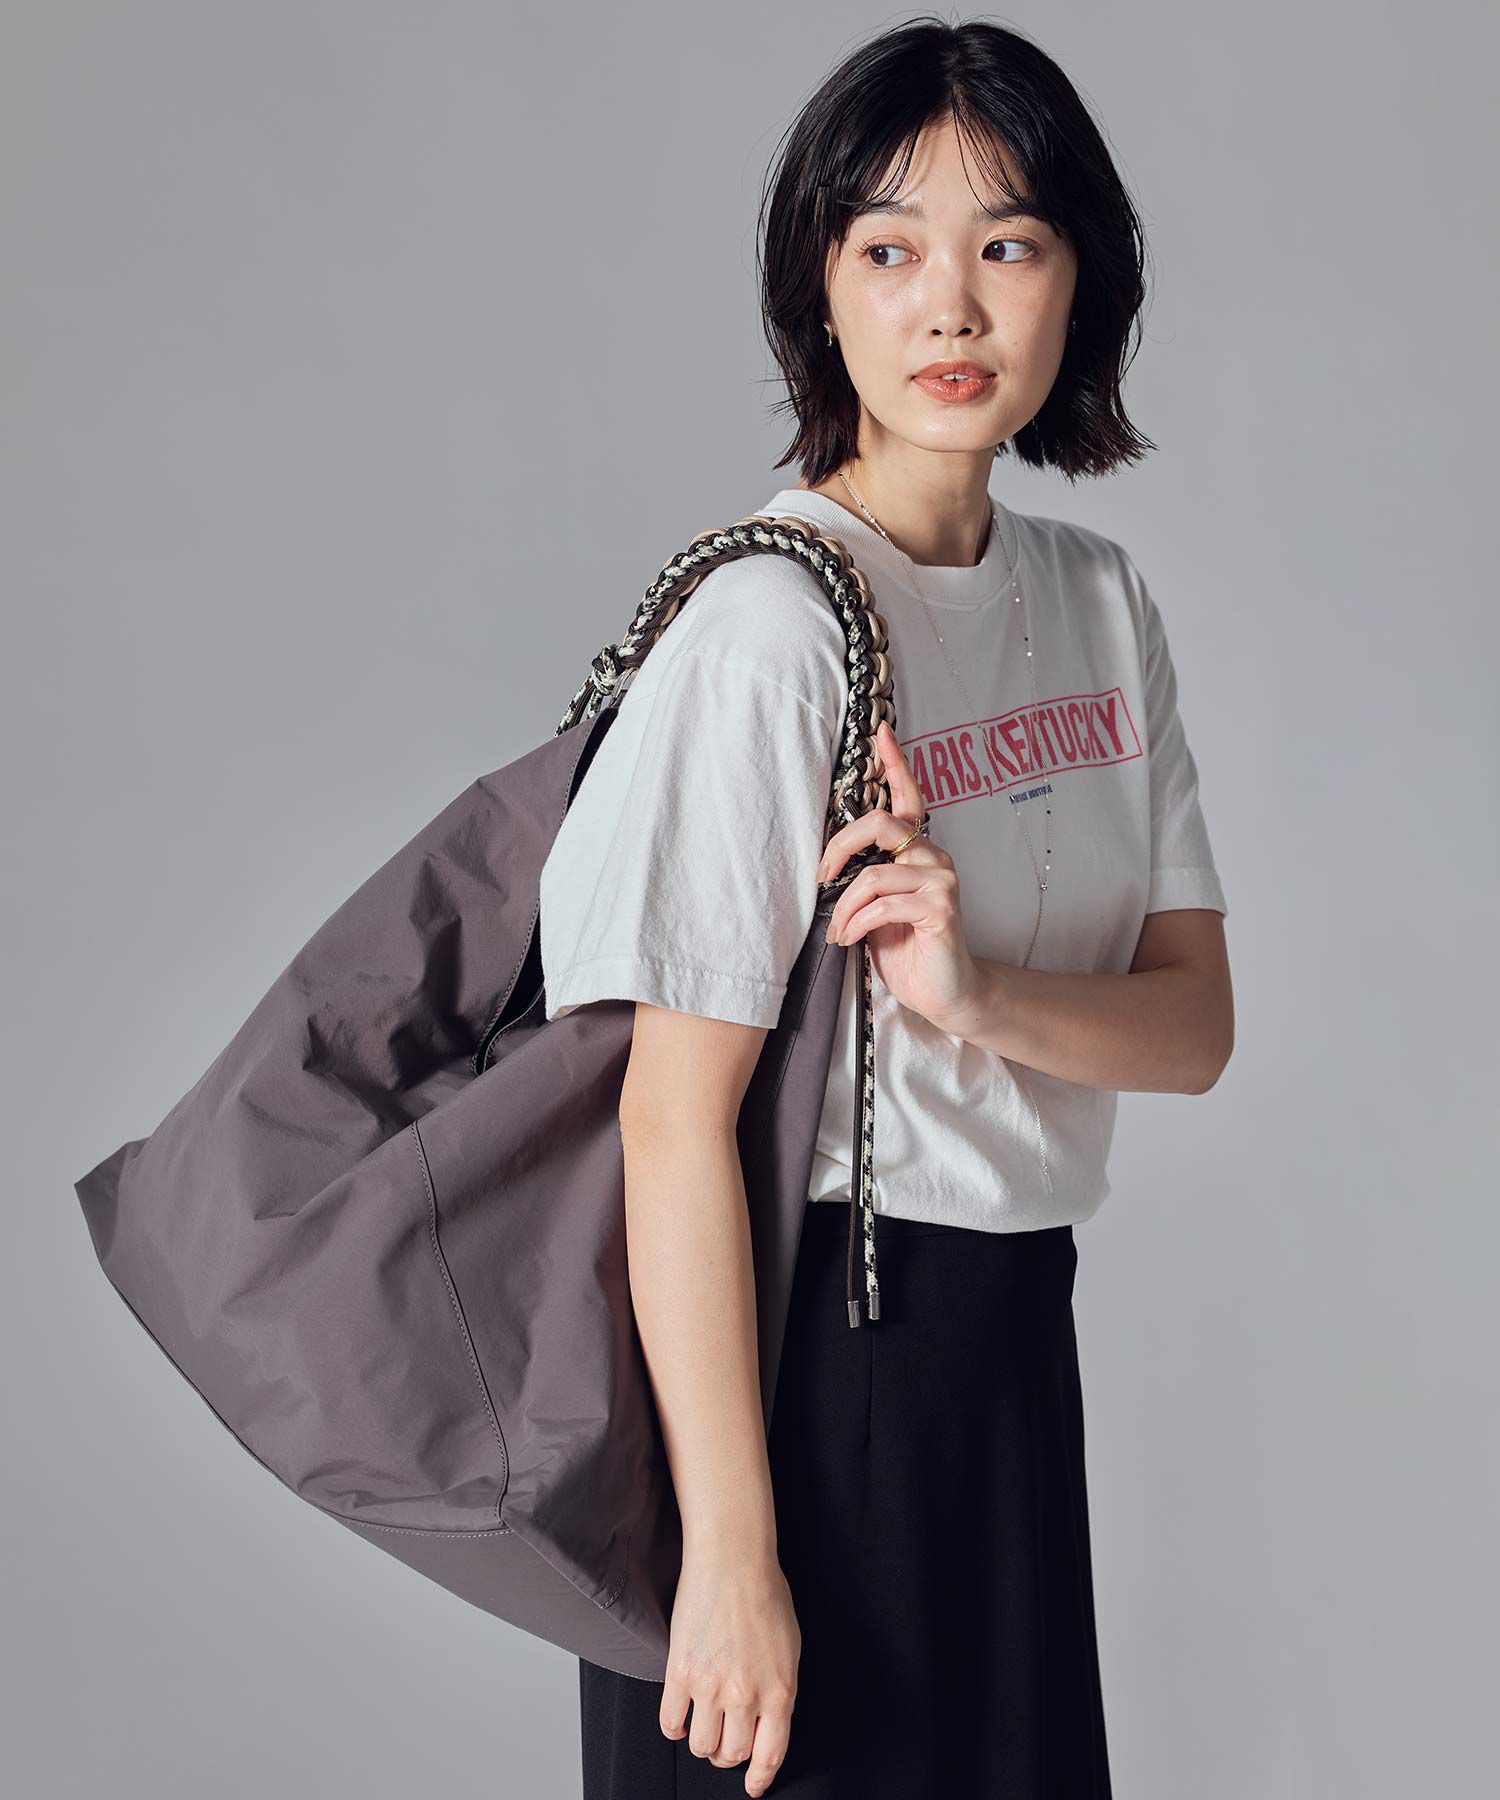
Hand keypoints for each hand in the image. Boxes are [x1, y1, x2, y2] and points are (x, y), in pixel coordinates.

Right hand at [659, 1546, 800, 1795]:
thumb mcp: (790, 1647)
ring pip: (701, 1745)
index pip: (770, 1755)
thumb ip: (780, 1687)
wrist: (733, 1560)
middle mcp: (746, 1696)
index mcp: (780, 1691)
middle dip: (727, 1754)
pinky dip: (673, 1727)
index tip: (753, 1785)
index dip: (758, 1777)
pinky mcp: (680, 1672)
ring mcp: (711, 1686)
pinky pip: (670, 1721)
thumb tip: (770, 1717)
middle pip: (731, 1754)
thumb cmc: (765, 1592)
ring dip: (702, 1742)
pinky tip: (679, 1716)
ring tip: (703, 1725)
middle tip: (724, 1741)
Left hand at [815, 720, 981, 1028]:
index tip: (881, 733)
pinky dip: (856, 923)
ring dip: (844, 907)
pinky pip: (883, 904)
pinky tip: (849, 939)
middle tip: (821, 878)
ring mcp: (942, 881)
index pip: (909, 798)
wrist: (945, 993)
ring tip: (838, 930)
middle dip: (839, 849)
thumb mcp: (877, 906)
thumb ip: (865, 877)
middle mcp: (934, 857)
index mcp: (918, 851)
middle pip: (882, 824)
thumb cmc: (907, 948)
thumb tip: (829, 862)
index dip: (895, 764)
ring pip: (873, 874)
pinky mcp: (941, 909)